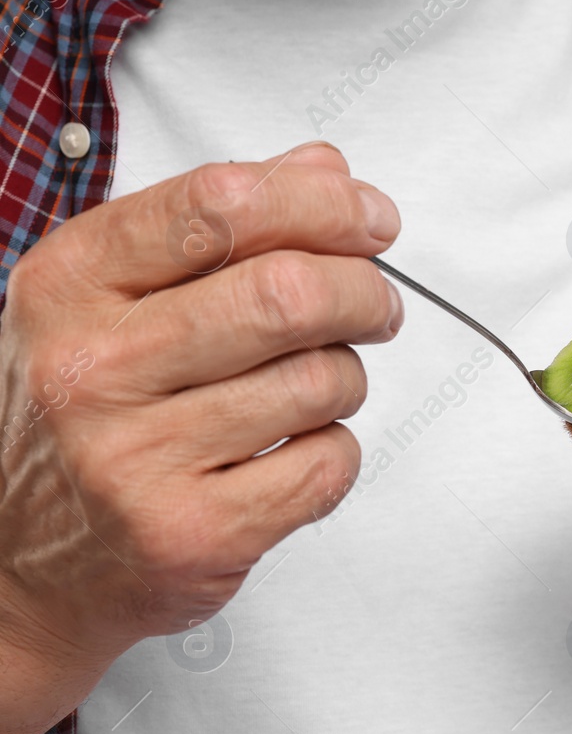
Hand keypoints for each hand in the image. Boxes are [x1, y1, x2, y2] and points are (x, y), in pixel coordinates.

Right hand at [0, 143, 401, 733]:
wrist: (19, 563)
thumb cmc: (84, 418)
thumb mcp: (112, 299)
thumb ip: (218, 227)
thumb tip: (324, 170)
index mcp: (69, 286)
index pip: (219, 205)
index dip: (323, 204)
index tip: (372, 219)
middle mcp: (91, 368)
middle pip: (287, 293)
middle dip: (363, 292)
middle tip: (374, 306)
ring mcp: (137, 458)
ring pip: (321, 380)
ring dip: (347, 377)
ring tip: (314, 387)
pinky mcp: (193, 532)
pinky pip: (327, 464)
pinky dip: (335, 450)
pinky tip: (292, 450)